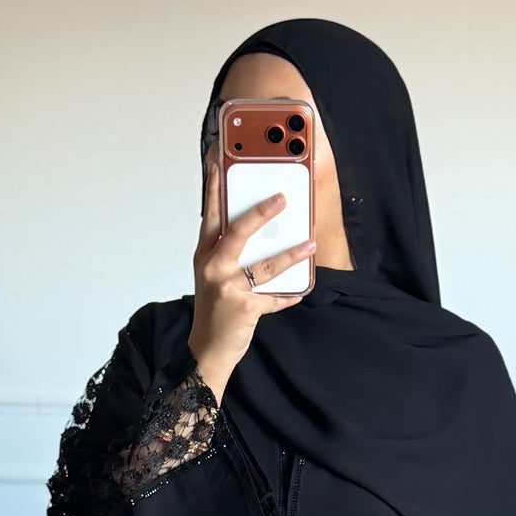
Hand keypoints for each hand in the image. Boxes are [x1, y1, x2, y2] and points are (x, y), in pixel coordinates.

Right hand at [186, 150, 314, 400]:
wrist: (208, 351)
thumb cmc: (215, 311)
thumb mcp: (214, 277)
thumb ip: (230, 254)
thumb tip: (263, 232)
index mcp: (205, 256)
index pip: (210, 216)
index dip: (214, 190)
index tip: (219, 165)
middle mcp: (213, 268)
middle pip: (238, 232)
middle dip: (261, 212)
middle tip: (282, 197)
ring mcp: (227, 287)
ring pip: (265, 265)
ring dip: (291, 254)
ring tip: (310, 243)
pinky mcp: (244, 306)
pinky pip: (274, 297)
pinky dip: (289, 295)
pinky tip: (302, 290)